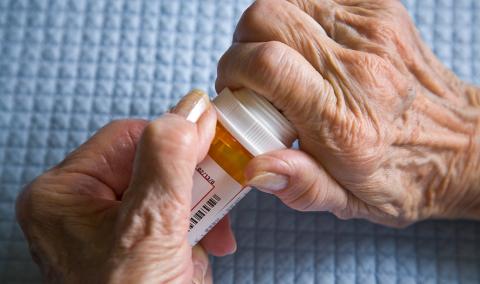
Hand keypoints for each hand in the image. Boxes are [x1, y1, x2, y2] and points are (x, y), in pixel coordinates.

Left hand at [16, 91, 235, 282]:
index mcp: (63, 193)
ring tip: (208, 238)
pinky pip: (172, 215)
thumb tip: (191, 107)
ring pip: (168, 188)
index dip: (175, 142)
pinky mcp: (133, 243)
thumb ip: (169, 159)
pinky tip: (198, 253)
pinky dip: (195, 230)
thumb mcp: (152, 227)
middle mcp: (81, 206)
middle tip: (213, 202)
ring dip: (198, 209)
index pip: (128, 136)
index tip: (215, 148)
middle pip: (151, 161)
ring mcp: (108, 226)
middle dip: (191, 185)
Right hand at [216, 0, 479, 225]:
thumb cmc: (403, 175)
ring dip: (268, 28)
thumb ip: (301, 185)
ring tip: (278, 59)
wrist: (461, 143)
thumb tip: (254, 166)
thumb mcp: (350, 202)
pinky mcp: (379, 11)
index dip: (235, 68)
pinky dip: (297, 16)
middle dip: (243, 43)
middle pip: (269, 18)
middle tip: (252, 75)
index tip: (235, 90)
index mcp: (343, 123)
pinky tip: (306, 46)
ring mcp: (372, 31)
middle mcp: (359, 69)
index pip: (268, 65)